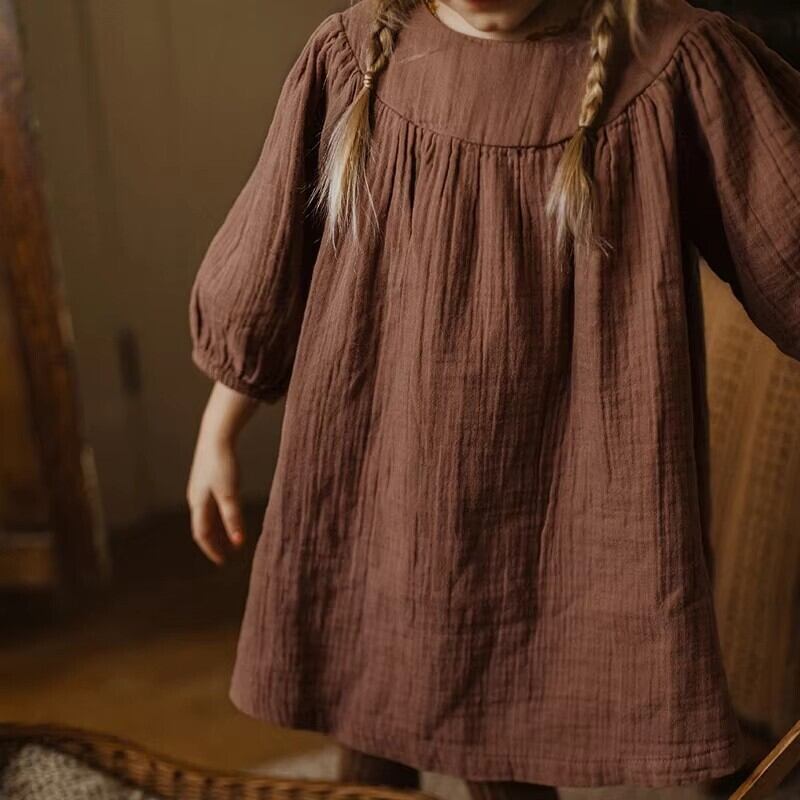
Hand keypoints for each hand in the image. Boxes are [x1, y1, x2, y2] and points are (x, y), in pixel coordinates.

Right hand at [187, 382, 258, 564]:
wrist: (216, 436)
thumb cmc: (222, 464)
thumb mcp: (230, 493)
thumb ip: (233, 518)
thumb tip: (238, 543)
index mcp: (198, 503)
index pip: (202, 534)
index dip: (212, 549)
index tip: (223, 561)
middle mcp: (196, 498)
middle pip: (204, 527)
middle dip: (215, 542)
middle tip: (228, 554)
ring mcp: (200, 488)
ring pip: (207, 516)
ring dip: (218, 530)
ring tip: (231, 539)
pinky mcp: (206, 479)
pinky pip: (211, 505)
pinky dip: (220, 516)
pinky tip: (231, 515)